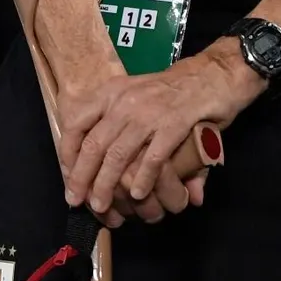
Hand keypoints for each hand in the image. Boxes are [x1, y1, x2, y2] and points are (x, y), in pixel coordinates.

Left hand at [59, 43, 263, 217]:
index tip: (69, 178)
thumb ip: (123, 131)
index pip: (77, 122)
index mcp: (112, 92)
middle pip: (94, 145)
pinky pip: (152, 157)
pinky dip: (143, 179)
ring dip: (107, 185)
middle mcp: (125, 100)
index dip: (68, 154)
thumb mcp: (138, 98)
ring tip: (102, 206)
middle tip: (78, 201)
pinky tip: (137, 194)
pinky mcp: (174, 123)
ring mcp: (150, 111)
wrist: (212, 74)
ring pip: (118, 155)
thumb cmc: (171, 90)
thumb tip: (107, 162)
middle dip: (82, 178)